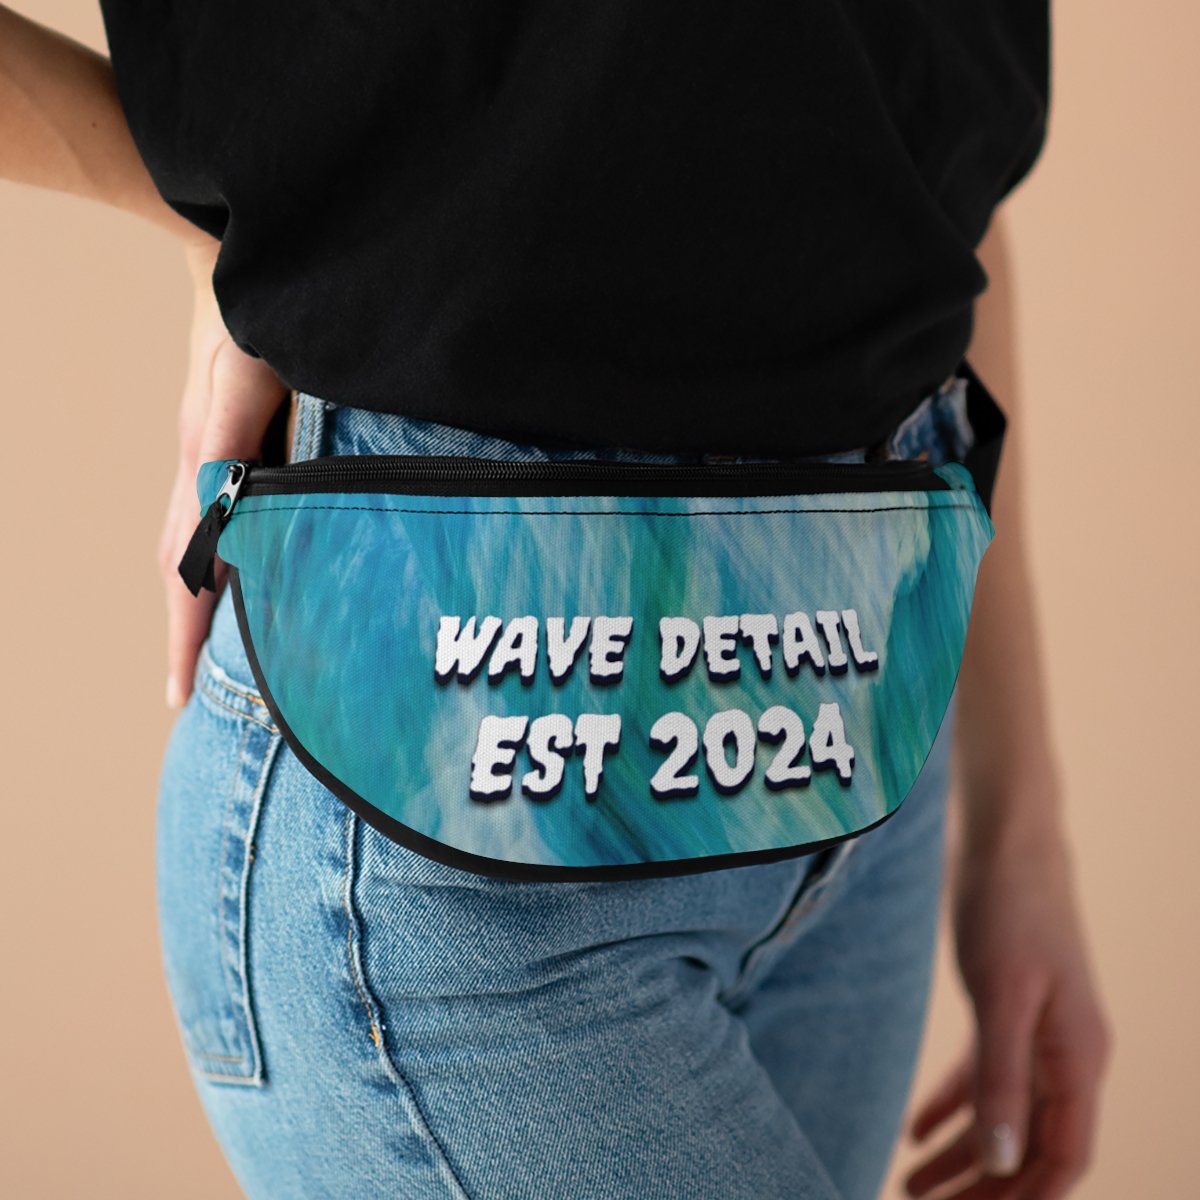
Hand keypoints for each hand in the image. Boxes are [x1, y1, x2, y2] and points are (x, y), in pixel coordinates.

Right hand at [159, 238, 288, 707]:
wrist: (232, 251)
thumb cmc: (249, 305)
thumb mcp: (246, 368)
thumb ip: (233, 436)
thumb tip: (223, 514)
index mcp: (206, 460)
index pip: (186, 565)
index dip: (186, 631)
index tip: (179, 695)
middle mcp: (202, 464)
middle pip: (181, 566)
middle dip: (185, 633)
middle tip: (187, 697)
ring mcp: (212, 452)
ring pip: (193, 543)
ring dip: (198, 601)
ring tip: (208, 656)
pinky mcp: (229, 438)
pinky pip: (215, 513)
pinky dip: (217, 557)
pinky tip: (241, 575)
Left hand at [904, 809, 1111, 1198]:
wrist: (1005, 838)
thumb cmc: (1010, 908)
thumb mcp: (1002, 995)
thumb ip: (1002, 1077)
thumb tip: (1004, 1164)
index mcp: (1079, 1058)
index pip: (1063, 1158)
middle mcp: (1065, 1053)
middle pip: (1029, 1146)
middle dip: (982, 1189)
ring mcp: (1038, 1030)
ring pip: (1003, 1115)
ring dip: (960, 1157)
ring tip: (907, 1186)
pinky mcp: (1007, 1007)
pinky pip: (984, 1076)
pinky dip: (952, 1106)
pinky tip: (914, 1131)